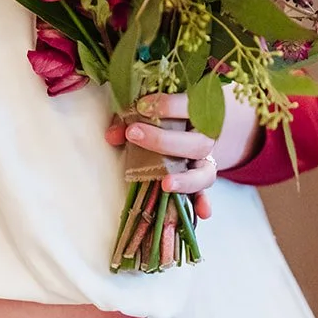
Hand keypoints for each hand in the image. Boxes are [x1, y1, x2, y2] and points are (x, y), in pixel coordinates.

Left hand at [106, 94, 217, 219]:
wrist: (193, 125)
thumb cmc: (163, 116)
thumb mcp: (146, 112)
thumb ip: (129, 119)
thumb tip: (112, 136)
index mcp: (197, 114)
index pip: (189, 105)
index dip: (168, 105)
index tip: (141, 106)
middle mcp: (205, 138)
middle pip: (197, 142)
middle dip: (164, 141)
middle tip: (134, 134)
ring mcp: (206, 161)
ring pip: (206, 172)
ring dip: (186, 180)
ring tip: (166, 184)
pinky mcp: (200, 180)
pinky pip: (205, 193)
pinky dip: (204, 202)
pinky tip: (202, 212)